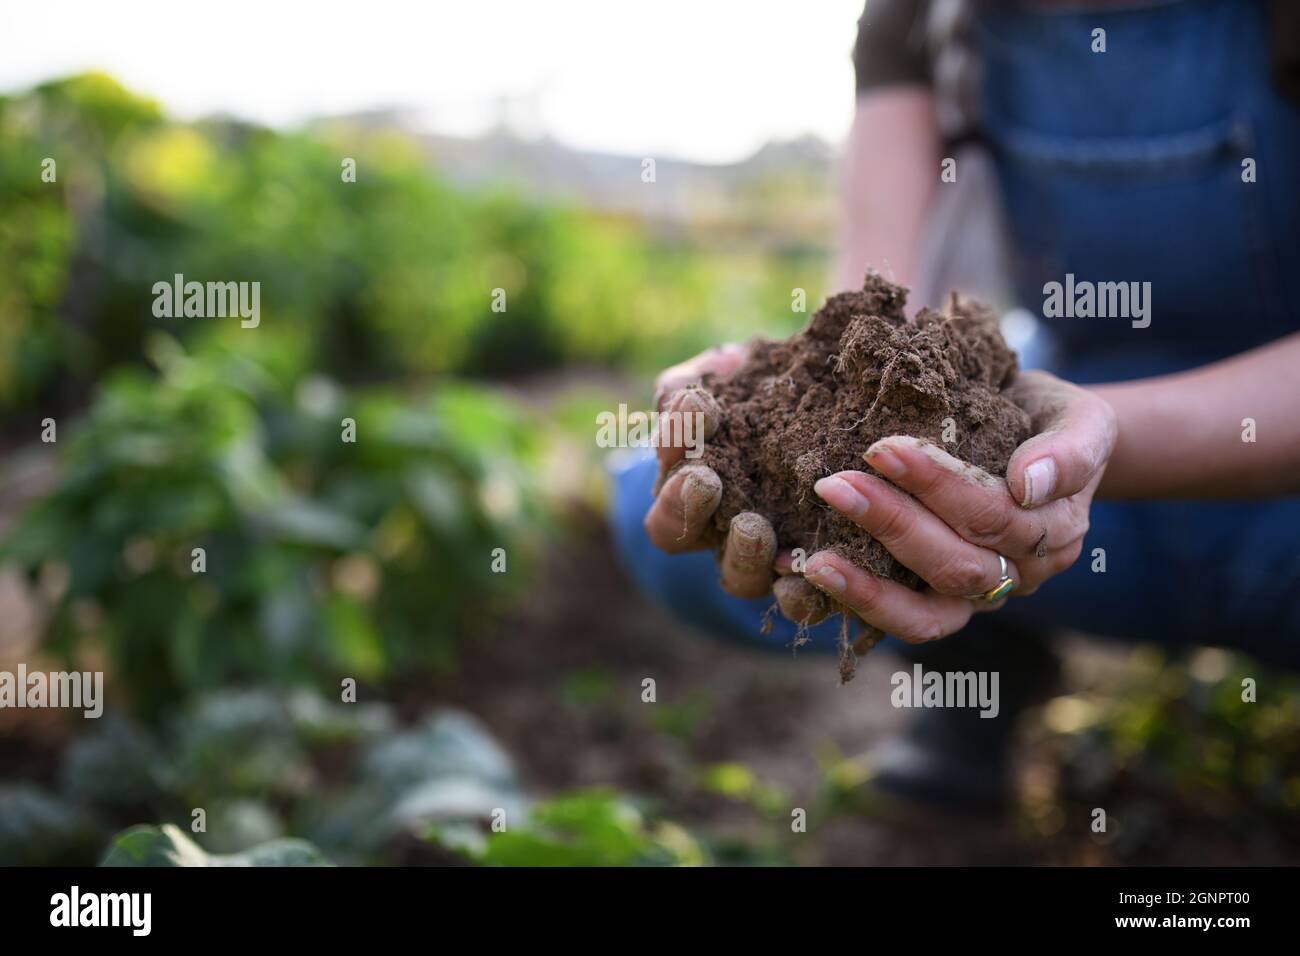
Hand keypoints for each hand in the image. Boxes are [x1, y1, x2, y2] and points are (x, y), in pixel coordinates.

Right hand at [642, 345, 831, 622]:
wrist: (838, 418)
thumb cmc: (771, 392)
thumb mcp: (736, 376)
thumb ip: (706, 378)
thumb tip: (697, 381)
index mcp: (686, 479)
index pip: (655, 461)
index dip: (671, 446)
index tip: (692, 412)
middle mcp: (713, 527)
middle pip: (675, 534)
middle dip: (684, 506)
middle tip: (704, 480)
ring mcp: (761, 558)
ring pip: (735, 576)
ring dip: (740, 553)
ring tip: (754, 526)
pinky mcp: (812, 577)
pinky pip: (801, 600)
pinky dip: (803, 596)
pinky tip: (818, 570)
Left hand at [802, 370, 1117, 642]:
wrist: (1041, 439)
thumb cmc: (1051, 421)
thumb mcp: (1081, 419)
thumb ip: (1070, 450)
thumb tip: (1029, 484)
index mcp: (1057, 531)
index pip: (993, 514)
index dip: (938, 486)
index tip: (884, 447)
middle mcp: (1023, 574)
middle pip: (956, 563)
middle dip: (892, 524)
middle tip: (833, 484)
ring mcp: (982, 598)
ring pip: (929, 613)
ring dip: (868, 584)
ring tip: (813, 558)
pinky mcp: (944, 607)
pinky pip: (906, 623)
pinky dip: (859, 606)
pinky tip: (811, 576)